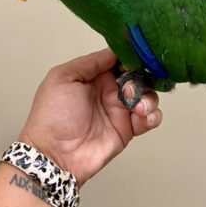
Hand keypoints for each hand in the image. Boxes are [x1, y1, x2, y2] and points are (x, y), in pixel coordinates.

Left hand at [18, 48, 162, 186]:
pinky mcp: (128, 129)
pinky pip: (150, 118)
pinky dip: (153, 116)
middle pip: (138, 76)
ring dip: (148, 98)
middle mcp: (109, 91)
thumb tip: (115, 52)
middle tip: (130, 91)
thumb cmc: (53, 115)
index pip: (119, 60)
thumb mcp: (63, 77)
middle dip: (141, 80)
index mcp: (94, 76)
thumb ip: (90, 62)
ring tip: (137, 108)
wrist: (55, 154)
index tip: (136, 61)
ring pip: (147, 96)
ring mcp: (119, 110)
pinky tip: (143, 117)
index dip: (130, 59)